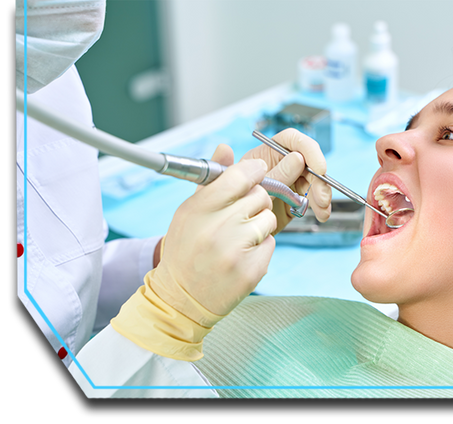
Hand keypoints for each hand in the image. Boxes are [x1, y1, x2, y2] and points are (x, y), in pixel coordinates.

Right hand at [152, 144, 276, 316]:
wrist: (180, 298)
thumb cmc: (185, 250)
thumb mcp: (189, 212)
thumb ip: (211, 181)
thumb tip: (226, 147)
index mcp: (198, 210)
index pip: (239, 176)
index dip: (254, 170)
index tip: (258, 171)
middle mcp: (217, 229)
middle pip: (259, 196)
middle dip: (255, 202)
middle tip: (240, 216)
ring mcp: (235, 251)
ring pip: (268, 219)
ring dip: (259, 226)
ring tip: (238, 239)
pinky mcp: (251, 270)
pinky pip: (271, 243)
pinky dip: (261, 247)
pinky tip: (242, 255)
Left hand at [242, 128, 331, 233]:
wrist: (231, 234)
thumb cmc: (232, 207)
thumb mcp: (252, 189)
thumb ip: (275, 174)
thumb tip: (298, 158)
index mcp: (264, 155)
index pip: (290, 140)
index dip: (308, 150)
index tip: (319, 168)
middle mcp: (278, 165)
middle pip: (307, 161)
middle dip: (319, 178)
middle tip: (321, 197)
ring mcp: (288, 181)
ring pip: (314, 179)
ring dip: (322, 193)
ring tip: (322, 210)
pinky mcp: (295, 199)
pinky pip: (313, 196)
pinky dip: (321, 205)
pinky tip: (322, 214)